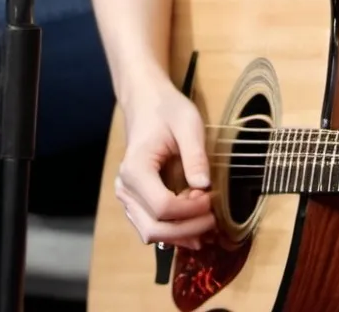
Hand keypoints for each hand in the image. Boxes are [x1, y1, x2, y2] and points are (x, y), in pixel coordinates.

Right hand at [114, 81, 216, 247]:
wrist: (146, 103)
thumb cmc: (167, 110)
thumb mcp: (188, 125)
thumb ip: (195, 156)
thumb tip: (204, 187)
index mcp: (136, 169)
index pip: (162, 206)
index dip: (190, 211)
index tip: (211, 199)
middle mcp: (125, 188)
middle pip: (153, 228)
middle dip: (186, 230)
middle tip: (213, 219)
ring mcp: (127, 197)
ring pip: (150, 232)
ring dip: (180, 234)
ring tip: (206, 224)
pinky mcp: (135, 200)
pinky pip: (151, 225)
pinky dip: (172, 230)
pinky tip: (194, 225)